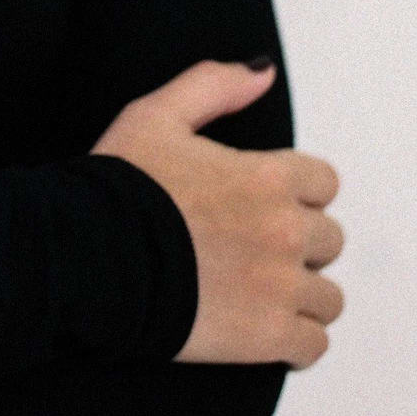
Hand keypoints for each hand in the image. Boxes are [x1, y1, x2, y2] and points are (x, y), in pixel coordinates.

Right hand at [89, 62, 342, 367]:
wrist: (88, 258)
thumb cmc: (118, 189)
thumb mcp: (155, 116)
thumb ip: (213, 86)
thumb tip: (262, 70)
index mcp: (268, 177)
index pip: (323, 184)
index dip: (294, 194)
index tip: (261, 207)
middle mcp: (285, 230)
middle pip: (328, 241)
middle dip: (296, 247)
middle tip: (251, 254)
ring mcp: (281, 287)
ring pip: (327, 298)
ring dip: (301, 298)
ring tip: (259, 299)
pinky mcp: (267, 338)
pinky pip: (313, 345)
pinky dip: (296, 344)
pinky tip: (266, 336)